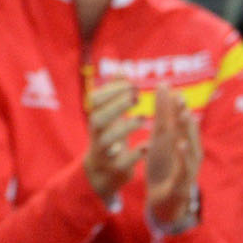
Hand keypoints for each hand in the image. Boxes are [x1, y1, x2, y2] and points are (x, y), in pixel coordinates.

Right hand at [83, 80, 145, 202]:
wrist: (100, 173)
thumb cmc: (108, 137)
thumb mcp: (108, 115)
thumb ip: (115, 93)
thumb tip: (121, 69)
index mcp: (95, 119)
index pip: (95, 100)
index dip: (111, 91)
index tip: (132, 84)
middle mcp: (96, 135)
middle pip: (98, 118)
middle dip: (116, 106)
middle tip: (136, 96)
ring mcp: (104, 153)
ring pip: (107, 141)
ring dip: (124, 128)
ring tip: (142, 119)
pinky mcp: (114, 169)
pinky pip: (121, 163)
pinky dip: (134, 154)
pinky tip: (147, 146)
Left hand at [142, 87, 201, 230]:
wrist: (163, 201)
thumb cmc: (164, 167)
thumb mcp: (160, 141)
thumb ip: (163, 117)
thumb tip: (164, 87)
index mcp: (180, 142)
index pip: (178, 122)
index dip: (175, 105)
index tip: (169, 87)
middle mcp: (187, 152)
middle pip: (187, 132)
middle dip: (184, 114)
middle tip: (179, 97)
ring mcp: (187, 167)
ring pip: (190, 148)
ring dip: (188, 132)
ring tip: (184, 116)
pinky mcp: (183, 182)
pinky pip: (185, 168)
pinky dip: (183, 156)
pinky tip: (180, 145)